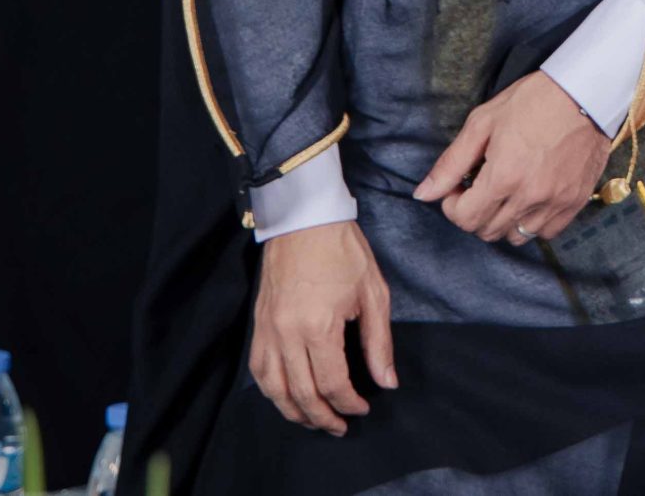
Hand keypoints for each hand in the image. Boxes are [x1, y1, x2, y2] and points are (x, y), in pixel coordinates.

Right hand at [250, 221, 396, 434]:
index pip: (333, 383)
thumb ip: (378, 342)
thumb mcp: (373, 292)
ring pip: (274, 389)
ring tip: (314, 420)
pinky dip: (271, 391)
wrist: (304, 218)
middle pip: (302, 394)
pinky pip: (258, 370)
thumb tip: (386, 381)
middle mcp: (287, 334)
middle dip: (323, 417)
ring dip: (294, 411)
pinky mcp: (258, 325)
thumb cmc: (343, 250)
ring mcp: (268, 331)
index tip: (362, 408)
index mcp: (319, 326)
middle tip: (340, 427)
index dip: (349, 403)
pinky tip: (286, 397)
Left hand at [413, 71, 611, 243]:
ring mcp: (555, 202)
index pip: (464, 218)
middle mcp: (529, 197)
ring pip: (515, 236)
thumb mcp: (483, 122)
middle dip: (473, 212)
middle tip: (479, 186)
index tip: (458, 186)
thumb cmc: (533, 100)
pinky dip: (532, 223)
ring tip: (505, 193)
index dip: (452, 204)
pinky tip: (529, 198)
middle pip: (487, 231)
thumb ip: (451, 163)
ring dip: (502, 220)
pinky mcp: (574, 202)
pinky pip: (545, 232)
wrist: (585, 92)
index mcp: (503, 177)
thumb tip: (423, 194)